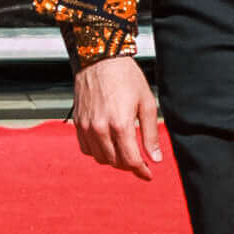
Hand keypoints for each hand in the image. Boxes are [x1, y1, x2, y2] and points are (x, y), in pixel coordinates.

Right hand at [73, 55, 162, 177]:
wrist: (100, 59)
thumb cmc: (126, 77)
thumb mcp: (146, 103)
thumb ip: (151, 134)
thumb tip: (156, 158)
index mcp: (120, 124)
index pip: (131, 160)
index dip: (142, 171)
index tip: (148, 173)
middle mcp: (100, 129)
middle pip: (115, 162)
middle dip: (129, 165)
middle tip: (140, 160)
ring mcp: (87, 127)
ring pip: (100, 158)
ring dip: (114, 160)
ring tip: (125, 152)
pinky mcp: (78, 123)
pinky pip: (86, 149)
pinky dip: (98, 152)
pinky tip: (108, 144)